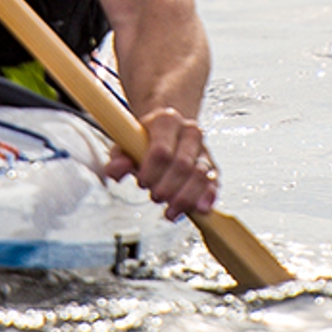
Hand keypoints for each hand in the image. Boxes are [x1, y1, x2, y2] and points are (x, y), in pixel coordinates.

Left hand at [104, 105, 219, 219]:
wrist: (167, 130)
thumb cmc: (144, 140)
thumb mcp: (125, 144)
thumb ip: (118, 158)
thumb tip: (117, 170)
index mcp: (167, 121)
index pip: (162, 151)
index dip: (150, 172)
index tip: (141, 181)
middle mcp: (189, 132)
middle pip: (183, 165)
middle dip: (167, 187)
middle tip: (155, 196)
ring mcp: (203, 150)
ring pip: (201, 175)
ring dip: (185, 198)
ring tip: (171, 210)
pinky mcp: (212, 167)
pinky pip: (214, 183)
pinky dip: (208, 197)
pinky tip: (199, 209)